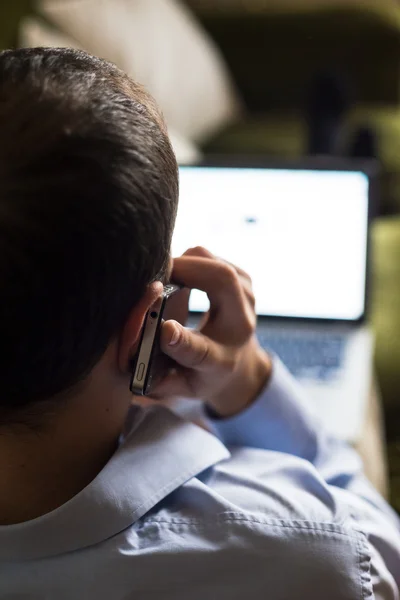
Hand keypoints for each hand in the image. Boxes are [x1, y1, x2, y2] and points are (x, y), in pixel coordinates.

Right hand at [152, 247, 271, 417]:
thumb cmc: (203, 374)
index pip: (204, 352)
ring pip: (211, 260)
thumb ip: (159, 381)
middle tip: (149, 276)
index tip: (164, 330)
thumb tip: (131, 368)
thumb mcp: (184, 386)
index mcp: (223, 360)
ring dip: (180, 263)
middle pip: (222, 280)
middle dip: (183, 269)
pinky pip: (207, 256)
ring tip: (159, 279)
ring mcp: (245, 294)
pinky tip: (172, 275)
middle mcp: (242, 323)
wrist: (238, 363)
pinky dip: (185, 260)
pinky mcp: (240, 277)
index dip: (182, 342)